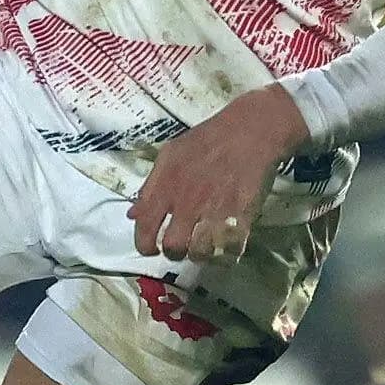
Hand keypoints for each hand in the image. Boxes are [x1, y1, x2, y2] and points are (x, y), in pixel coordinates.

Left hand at [129, 84, 306, 259]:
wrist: (251, 130)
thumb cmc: (208, 139)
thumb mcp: (171, 154)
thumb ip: (150, 186)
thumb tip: (133, 214)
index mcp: (166, 184)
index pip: (145, 227)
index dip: (145, 245)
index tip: (152, 248)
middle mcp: (187, 201)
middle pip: (173, 247)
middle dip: (175, 252)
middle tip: (182, 245)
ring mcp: (214, 210)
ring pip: (200, 253)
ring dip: (201, 254)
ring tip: (204, 246)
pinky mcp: (241, 216)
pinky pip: (228, 249)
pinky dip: (226, 253)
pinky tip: (225, 244)